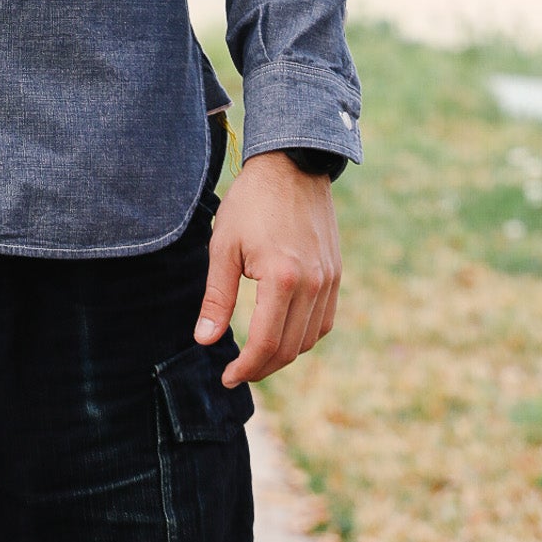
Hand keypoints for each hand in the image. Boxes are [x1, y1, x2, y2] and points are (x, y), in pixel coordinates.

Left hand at [193, 150, 340, 386]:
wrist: (292, 164)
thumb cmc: (251, 202)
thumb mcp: (223, 246)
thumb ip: (217, 297)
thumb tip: (206, 340)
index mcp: (282, 279)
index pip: (265, 344)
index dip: (245, 368)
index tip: (226, 376)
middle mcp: (312, 284)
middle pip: (289, 349)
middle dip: (261, 368)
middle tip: (237, 371)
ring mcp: (329, 280)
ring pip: (309, 340)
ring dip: (283, 355)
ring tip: (257, 355)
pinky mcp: (336, 273)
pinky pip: (324, 321)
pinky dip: (303, 336)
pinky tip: (282, 333)